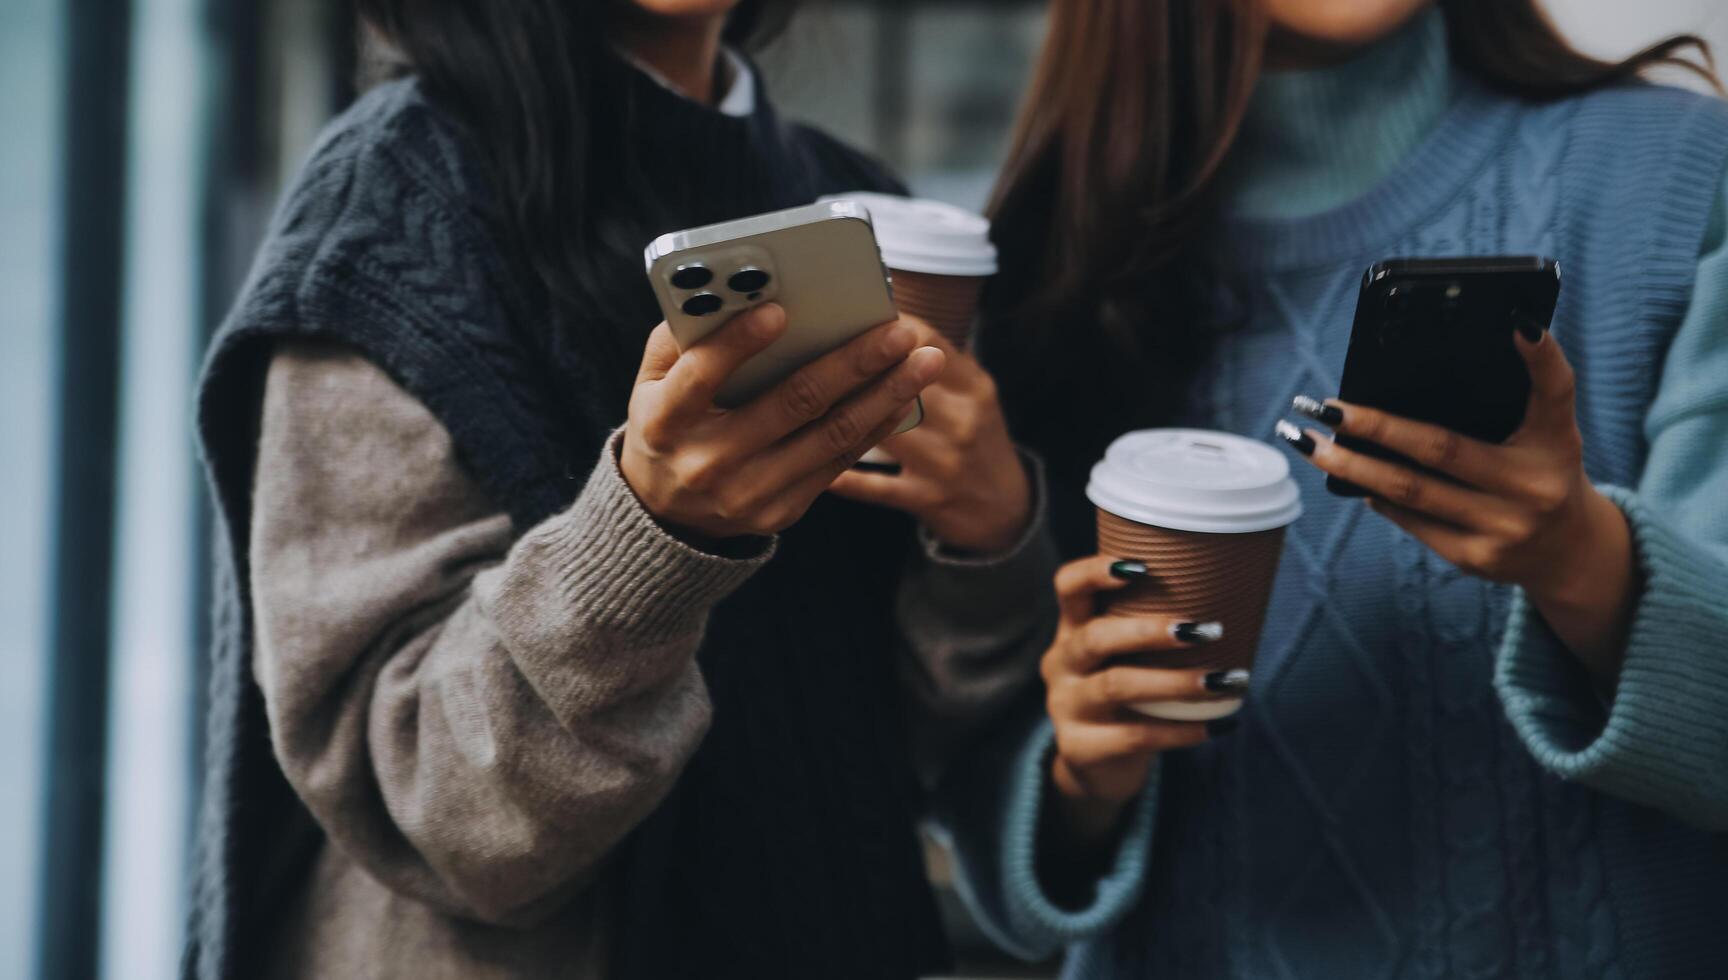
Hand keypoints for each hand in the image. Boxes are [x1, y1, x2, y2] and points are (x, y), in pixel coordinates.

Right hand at [621, 304, 945, 542]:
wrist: (667, 512)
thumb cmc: (668, 421)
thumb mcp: (654, 380)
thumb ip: (684, 335)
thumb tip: (737, 289)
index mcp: (663, 421)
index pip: (700, 376)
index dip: (738, 342)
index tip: (780, 308)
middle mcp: (705, 463)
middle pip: (791, 404)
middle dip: (852, 362)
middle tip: (898, 330)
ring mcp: (747, 493)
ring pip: (830, 437)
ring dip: (886, 394)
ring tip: (924, 360)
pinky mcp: (780, 512)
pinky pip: (839, 462)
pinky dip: (877, 425)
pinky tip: (904, 394)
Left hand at [827, 320, 1031, 553]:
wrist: (1006, 508)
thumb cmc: (976, 439)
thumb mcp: (973, 395)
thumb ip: (935, 363)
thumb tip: (881, 324)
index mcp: (974, 386)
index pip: (929, 341)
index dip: (886, 326)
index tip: (851, 312)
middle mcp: (964, 420)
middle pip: (901, 382)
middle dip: (857, 366)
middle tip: (811, 347)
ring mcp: (945, 462)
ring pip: (885, 430)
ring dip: (842, 413)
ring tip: (802, 396)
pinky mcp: (927, 499)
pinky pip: (875, 485)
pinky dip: (843, 476)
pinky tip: (807, 461)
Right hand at [1042, 556, 1245, 846]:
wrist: (1094, 766)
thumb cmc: (1127, 697)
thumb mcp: (1125, 658)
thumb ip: (1152, 631)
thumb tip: (1235, 596)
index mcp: (1072, 630)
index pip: (1068, 587)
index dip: (1096, 572)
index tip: (1143, 566)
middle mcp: (1062, 663)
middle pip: (1096, 638)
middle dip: (1151, 631)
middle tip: (1207, 630)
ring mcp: (1066, 707)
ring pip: (1117, 686)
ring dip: (1176, 681)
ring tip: (1223, 680)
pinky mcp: (1080, 748)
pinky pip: (1135, 736)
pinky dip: (1181, 731)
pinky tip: (1217, 725)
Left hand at [1280, 329, 1635, 680]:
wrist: (1570, 553)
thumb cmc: (1546, 473)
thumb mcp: (1550, 432)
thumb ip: (1526, 392)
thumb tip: (1449, 357)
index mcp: (1556, 444)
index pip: (1554, 392)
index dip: (1541, 357)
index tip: (1514, 323)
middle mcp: (1533, 487)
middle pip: (1440, 449)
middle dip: (1375, 427)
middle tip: (1326, 408)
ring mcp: (1502, 529)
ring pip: (1411, 492)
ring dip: (1352, 467)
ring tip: (1312, 444)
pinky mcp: (1474, 559)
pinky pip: (1412, 521)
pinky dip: (1376, 496)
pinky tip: (1349, 479)